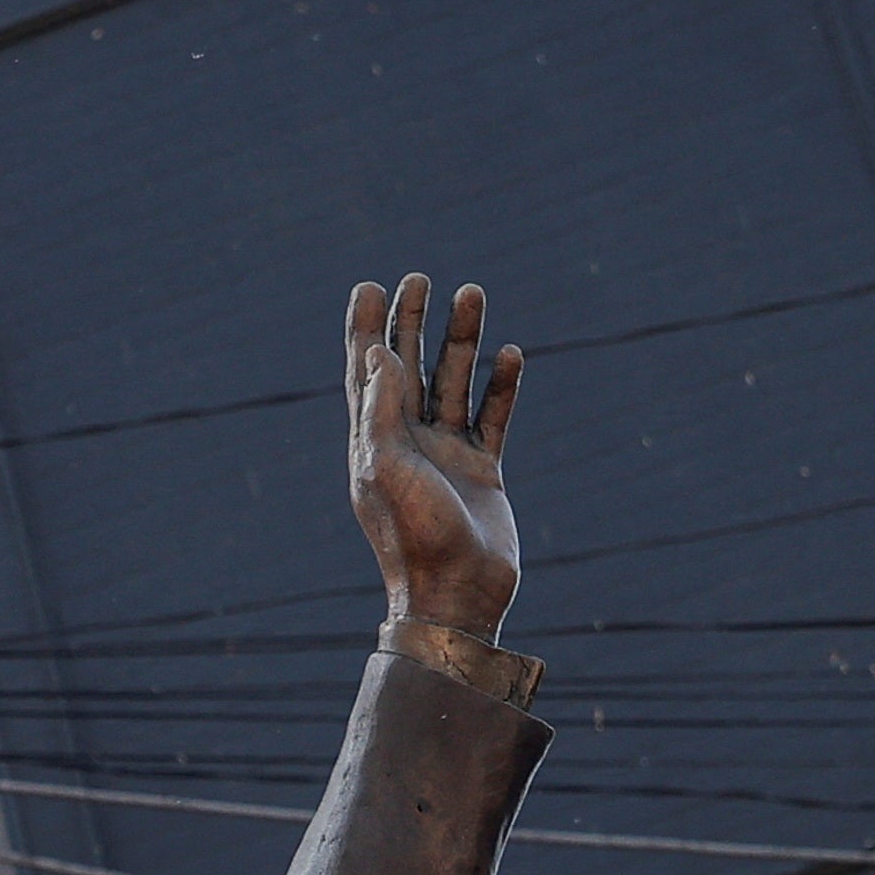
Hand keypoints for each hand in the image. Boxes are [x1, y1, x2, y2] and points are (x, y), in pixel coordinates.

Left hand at [344, 274, 523, 636]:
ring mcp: (446, 456)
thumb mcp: (386, 470)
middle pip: (408, 368)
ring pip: (453, 383)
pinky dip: (501, 385)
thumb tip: (377, 354)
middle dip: (411, 323)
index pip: (365, 374)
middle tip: (418, 278)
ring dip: (461, 340)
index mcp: (374, 443)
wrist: (457, 596)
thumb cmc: (415, 537)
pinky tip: (509, 353)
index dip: (364, 330)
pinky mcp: (483, 472)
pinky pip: (492, 416)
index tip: (369, 286)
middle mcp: (407, 444)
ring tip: (472, 292)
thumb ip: (381, 411)